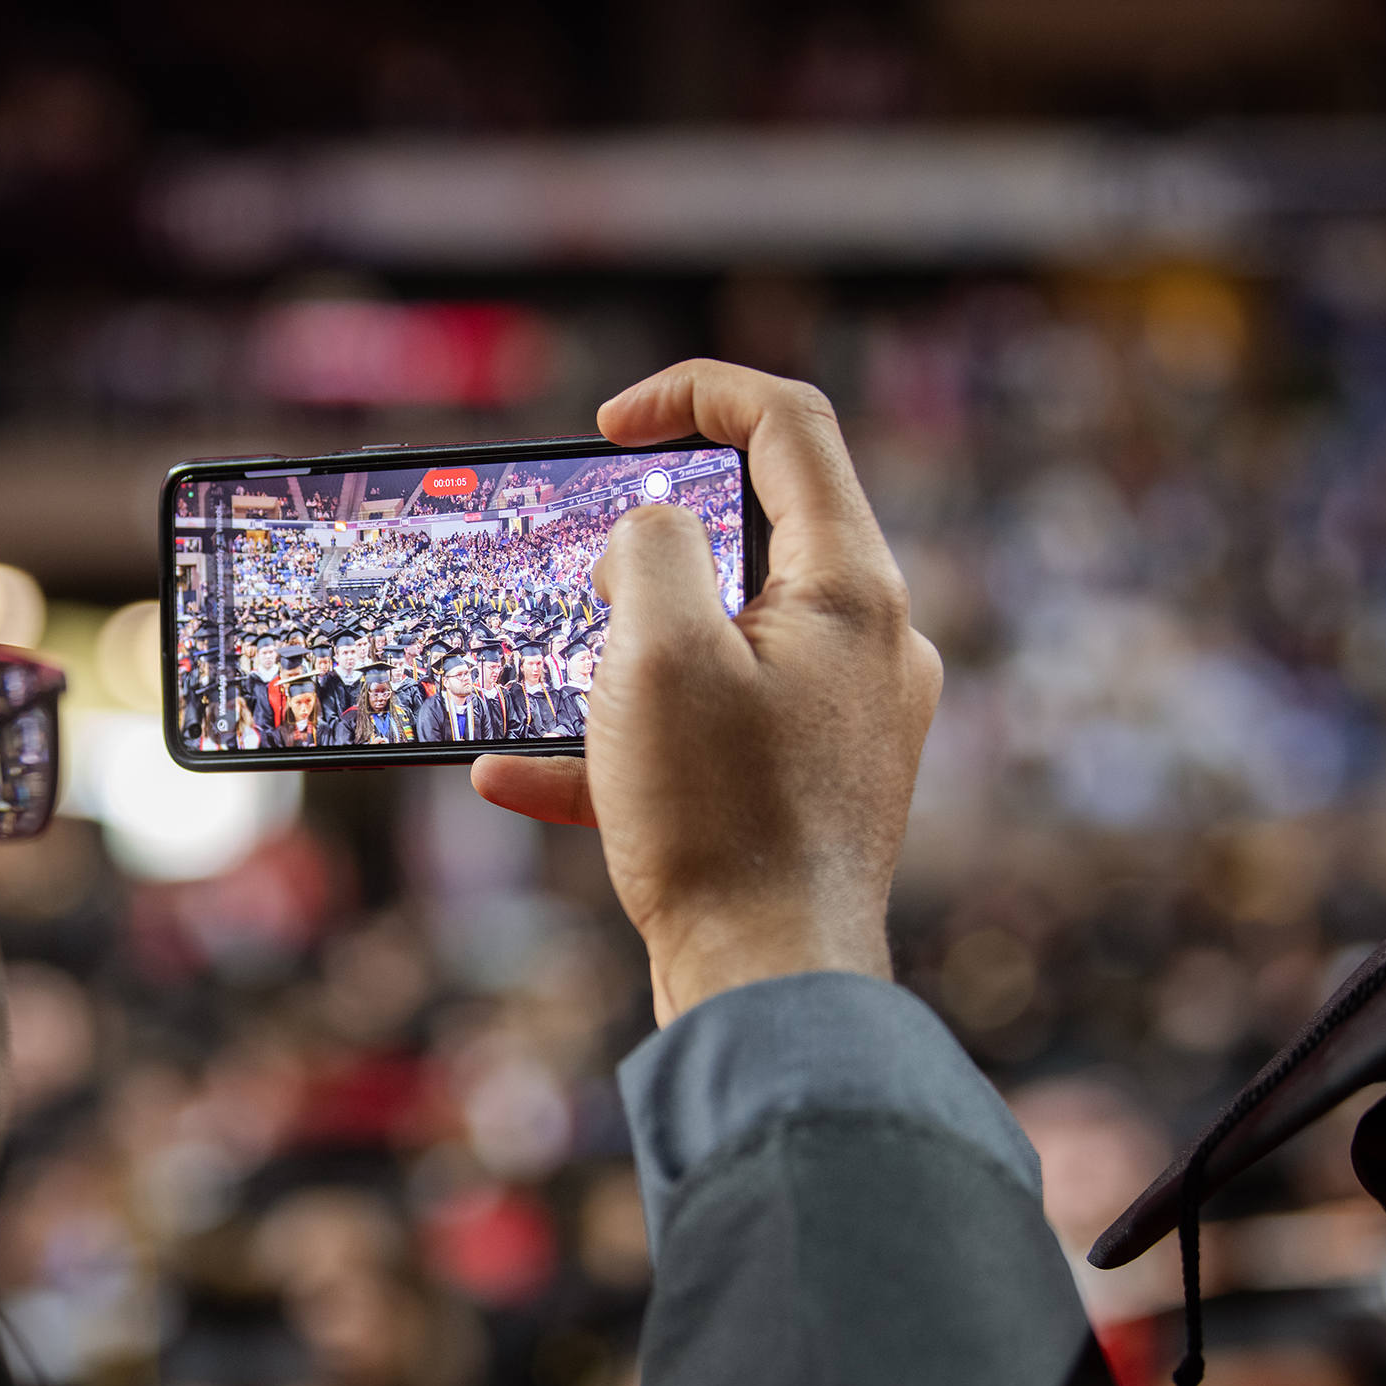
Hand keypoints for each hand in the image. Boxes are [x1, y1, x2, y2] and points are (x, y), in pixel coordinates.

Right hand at [472, 361, 940, 1025]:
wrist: (771, 992)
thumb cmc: (719, 819)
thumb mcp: (657, 650)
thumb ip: (650, 548)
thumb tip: (650, 541)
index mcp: (852, 587)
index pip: (790, 426)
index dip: (694, 393)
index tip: (609, 425)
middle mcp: (868, 645)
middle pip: (758, 536)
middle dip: (648, 544)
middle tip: (579, 571)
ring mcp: (845, 722)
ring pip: (721, 643)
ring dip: (623, 653)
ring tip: (552, 682)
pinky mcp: (809, 793)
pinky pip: (706, 738)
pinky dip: (620, 746)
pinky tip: (517, 779)